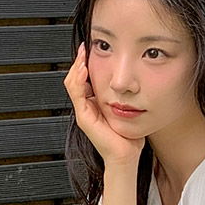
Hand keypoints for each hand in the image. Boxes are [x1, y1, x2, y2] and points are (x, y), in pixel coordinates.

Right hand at [65, 46, 144, 168]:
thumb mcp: (126, 110)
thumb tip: (131, 81)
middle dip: (79, 62)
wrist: (125, 156)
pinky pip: (77, 94)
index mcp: (94, 104)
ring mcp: (83, 112)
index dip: (85, 64)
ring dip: (77, 68)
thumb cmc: (128, 138)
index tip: (90, 50)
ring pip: (72, 84)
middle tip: (85, 48)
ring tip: (83, 56)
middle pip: (75, 79)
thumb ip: (124, 96)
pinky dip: (79, 80)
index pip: (83, 79)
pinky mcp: (84, 117)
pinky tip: (84, 71)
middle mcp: (86, 107)